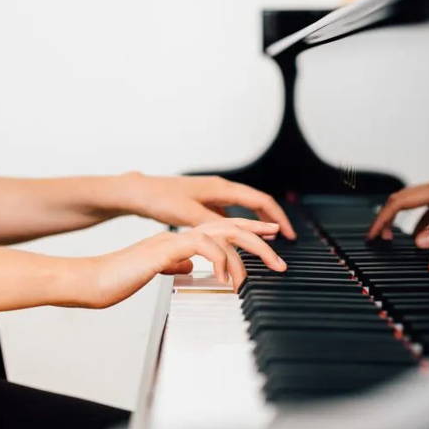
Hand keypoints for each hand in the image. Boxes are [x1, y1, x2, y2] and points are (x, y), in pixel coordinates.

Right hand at [83, 218, 286, 307]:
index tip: (270, 236)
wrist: (91, 281)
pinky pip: (201, 247)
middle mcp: (178, 235)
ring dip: (244, 253)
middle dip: (258, 238)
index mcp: (178, 240)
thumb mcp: (154, 271)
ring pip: (220, 233)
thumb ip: (174, 263)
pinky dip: (220, 260)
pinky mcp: (162, 251)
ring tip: (258, 273)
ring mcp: (171, 241)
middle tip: (280, 254)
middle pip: (228, 225)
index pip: (220, 229)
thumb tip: (191, 264)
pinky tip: (227, 278)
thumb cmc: (117, 279)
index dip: (247, 231)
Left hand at [116, 173, 296, 239]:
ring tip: (267, 240)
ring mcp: (212, 196)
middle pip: (257, 203)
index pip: (261, 201)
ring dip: (257, 223)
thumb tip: (235, 236)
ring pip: (243, 209)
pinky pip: (230, 214)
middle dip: (273, 220)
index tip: (289, 234)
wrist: (139, 193)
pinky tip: (237, 238)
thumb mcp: (190, 214)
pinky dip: (240, 226)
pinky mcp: (203, 204)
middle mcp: (220, 189)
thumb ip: (214, 225)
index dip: (278, 217)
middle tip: (287, 240)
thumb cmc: (160, 199)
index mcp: (222, 188)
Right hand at [367, 173, 428, 246]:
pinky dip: (417, 223)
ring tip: (391, 240)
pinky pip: (426, 210)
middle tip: (373, 239)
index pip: (401, 202)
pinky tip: (419, 239)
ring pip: (412, 204)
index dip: (382, 218)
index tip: (372, 235)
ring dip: (399, 221)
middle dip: (384, 218)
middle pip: (401, 200)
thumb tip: (418, 243)